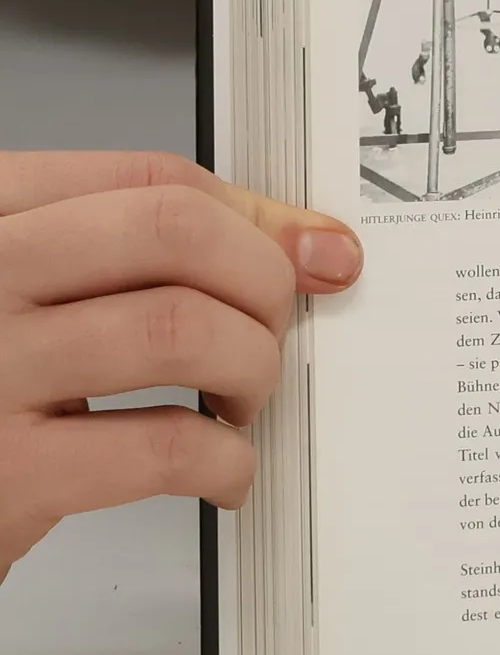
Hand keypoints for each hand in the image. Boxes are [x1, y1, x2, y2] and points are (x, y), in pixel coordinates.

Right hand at [0, 152, 363, 585]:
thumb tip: (311, 248)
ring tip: (236, 405)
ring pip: (181, 329)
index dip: (257, 218)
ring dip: (250, 371)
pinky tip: (218, 471)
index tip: (313, 254)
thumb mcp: (37, 298)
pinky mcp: (5, 473)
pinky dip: (225, 461)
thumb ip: (149, 257)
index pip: (151, 180)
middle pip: (174, 232)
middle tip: (267, 337)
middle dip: (260, 284)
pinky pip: (164, 445)